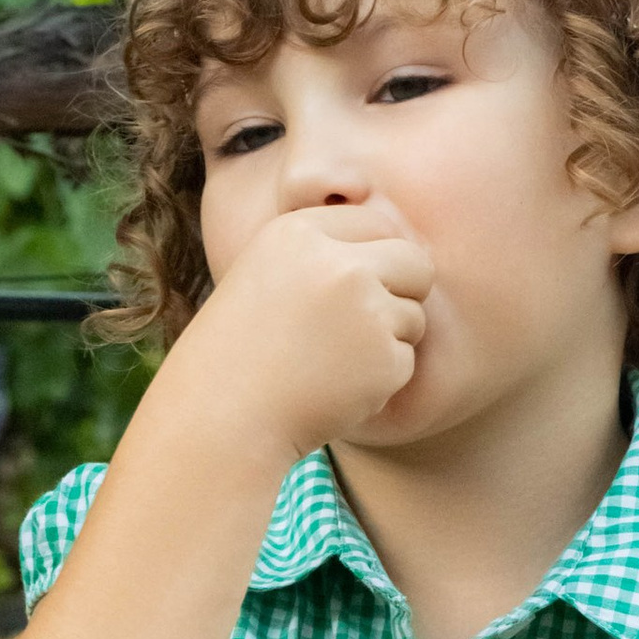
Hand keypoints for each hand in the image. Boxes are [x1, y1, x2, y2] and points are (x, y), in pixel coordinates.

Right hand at [167, 198, 433, 460]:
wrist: (224, 416)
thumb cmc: (243, 348)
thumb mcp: (266, 274)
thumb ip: (324, 251)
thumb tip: (397, 244)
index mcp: (301, 232)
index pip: (376, 223)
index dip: (371, 258)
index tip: (346, 290)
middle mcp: (338, 264)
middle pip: (414, 261)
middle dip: (402, 291)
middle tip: (362, 325)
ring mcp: (365, 311)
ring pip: (414, 315)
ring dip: (387, 341)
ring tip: (331, 360)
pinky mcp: (384, 358)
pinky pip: (405, 360)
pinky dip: (380, 380)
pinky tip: (334, 388)